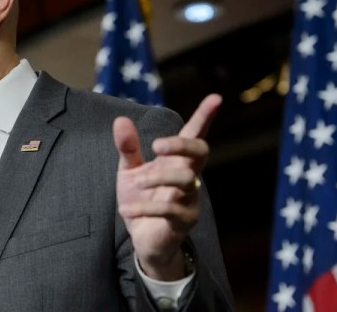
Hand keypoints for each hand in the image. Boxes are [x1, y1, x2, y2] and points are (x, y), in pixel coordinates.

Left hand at [112, 94, 221, 280]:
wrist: (141, 238)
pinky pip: (169, 210)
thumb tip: (120, 120)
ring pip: (187, 179)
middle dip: (181, 144)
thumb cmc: (140, 199)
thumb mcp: (129, 171)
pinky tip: (126, 210)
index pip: (195, 135)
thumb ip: (127, 148)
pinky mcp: (184, 222)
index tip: (216, 98)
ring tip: (137, 183)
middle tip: (156, 145)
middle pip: (200, 152)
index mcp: (176, 161)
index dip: (204, 117)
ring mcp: (190, 199)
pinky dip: (144, 208)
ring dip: (158, 178)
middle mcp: (189, 176)